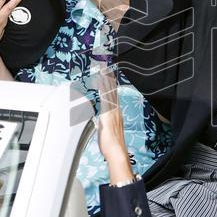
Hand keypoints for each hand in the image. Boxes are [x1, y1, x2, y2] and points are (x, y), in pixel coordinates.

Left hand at [94, 68, 134, 183]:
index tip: (107, 75)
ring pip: (109, 91)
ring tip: (104, 68)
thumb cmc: (111, 145)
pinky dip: (104, 88)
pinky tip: (102, 81)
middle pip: (112, 90)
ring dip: (106, 80)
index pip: (112, 95)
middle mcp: (115, 110)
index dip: (110, 85)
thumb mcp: (105, 132)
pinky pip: (106, 96)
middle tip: (106, 66)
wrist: (116, 151)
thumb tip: (100, 121)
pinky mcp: (107, 112)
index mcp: (115, 113)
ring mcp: (112, 110)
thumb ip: (102, 124)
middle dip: (109, 78)